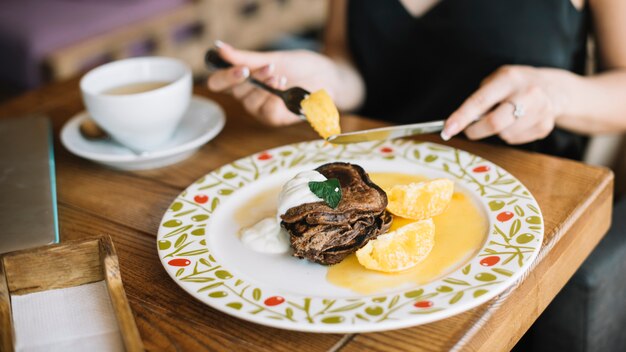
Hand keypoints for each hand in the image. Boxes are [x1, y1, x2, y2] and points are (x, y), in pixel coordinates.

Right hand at [207, 41, 342, 125]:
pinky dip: (273, 99)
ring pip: (248, 102)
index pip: (219, 82)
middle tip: (269, 67)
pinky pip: (265, 111)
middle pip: (232, 91)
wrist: (326, 78)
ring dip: (263, 87)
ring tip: (279, 75)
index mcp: (243, 78)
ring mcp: (259, 108)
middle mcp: (247, 95)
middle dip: (250, 78)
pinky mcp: (273, 119)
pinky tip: (283, 87)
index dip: (223, 76)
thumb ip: (246, 57)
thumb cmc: (300, 67)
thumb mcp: (272, 58)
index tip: (240, 68)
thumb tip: (220, 48)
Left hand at [441, 65, 568, 143]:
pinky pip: (515, 140)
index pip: (481, 101)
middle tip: (469, 130)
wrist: (554, 89)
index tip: (447, 129)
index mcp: (510, 78)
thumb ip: (482, 96)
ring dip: (496, 131)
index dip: (462, 117)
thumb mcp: (498, 79)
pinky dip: (509, 134)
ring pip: (504, 135)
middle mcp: (527, 93)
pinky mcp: (545, 127)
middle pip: (494, 123)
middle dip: (476, 131)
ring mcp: (540, 111)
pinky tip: (517, 122)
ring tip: (505, 117)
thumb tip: (462, 121)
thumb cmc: (516, 84)